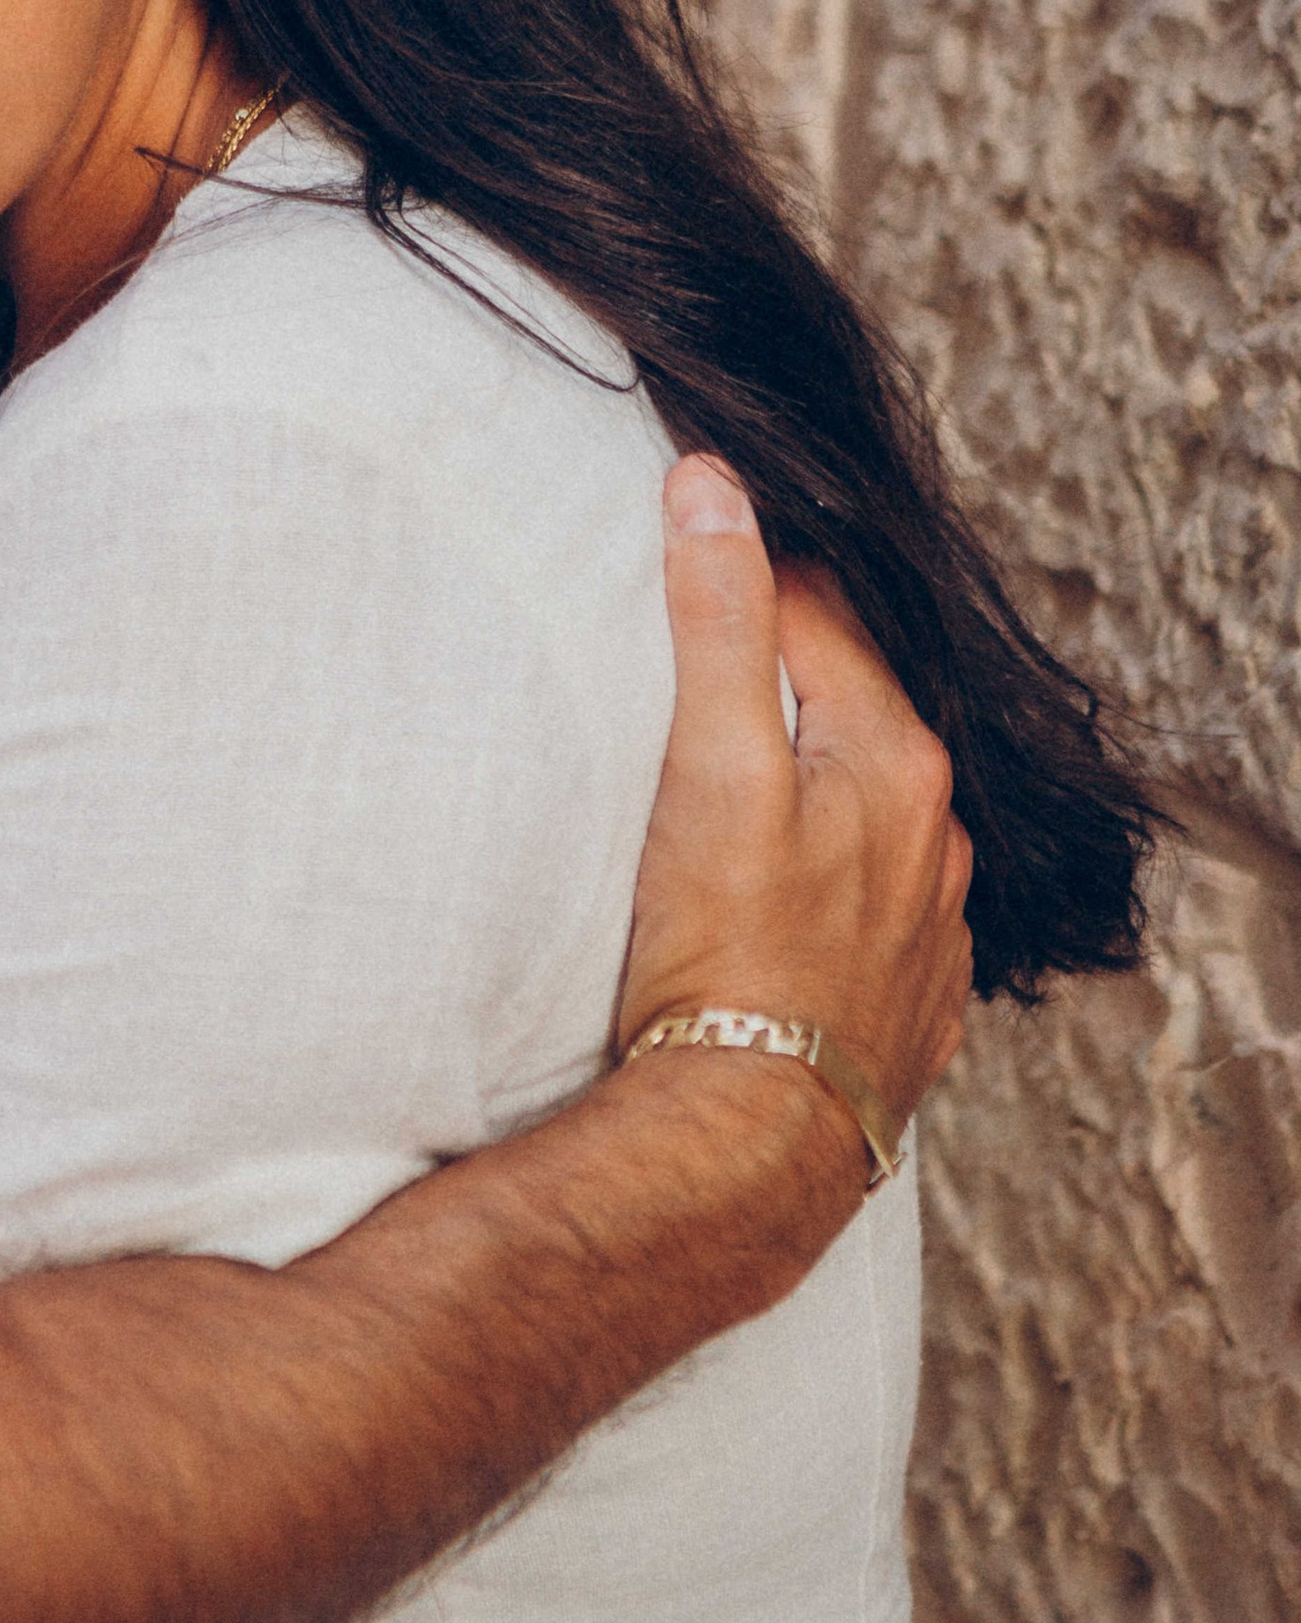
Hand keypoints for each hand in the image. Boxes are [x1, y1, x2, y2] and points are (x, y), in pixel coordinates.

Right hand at [621, 455, 972, 1136]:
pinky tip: (775, 894)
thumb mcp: (710, 765)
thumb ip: (718, 619)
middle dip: (782, 678)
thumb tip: (711, 483)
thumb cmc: (722, 952)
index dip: (744, 580)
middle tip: (693, 671)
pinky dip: (827, 875)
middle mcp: (936, 833)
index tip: (685, 563)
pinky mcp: (909, 996)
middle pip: (850, 706)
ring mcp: (930, 921)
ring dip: (811, 780)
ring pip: (865, 807)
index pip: (817, 611)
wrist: (747, 1139)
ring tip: (731, 785)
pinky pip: (871, 899)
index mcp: (896, 758)